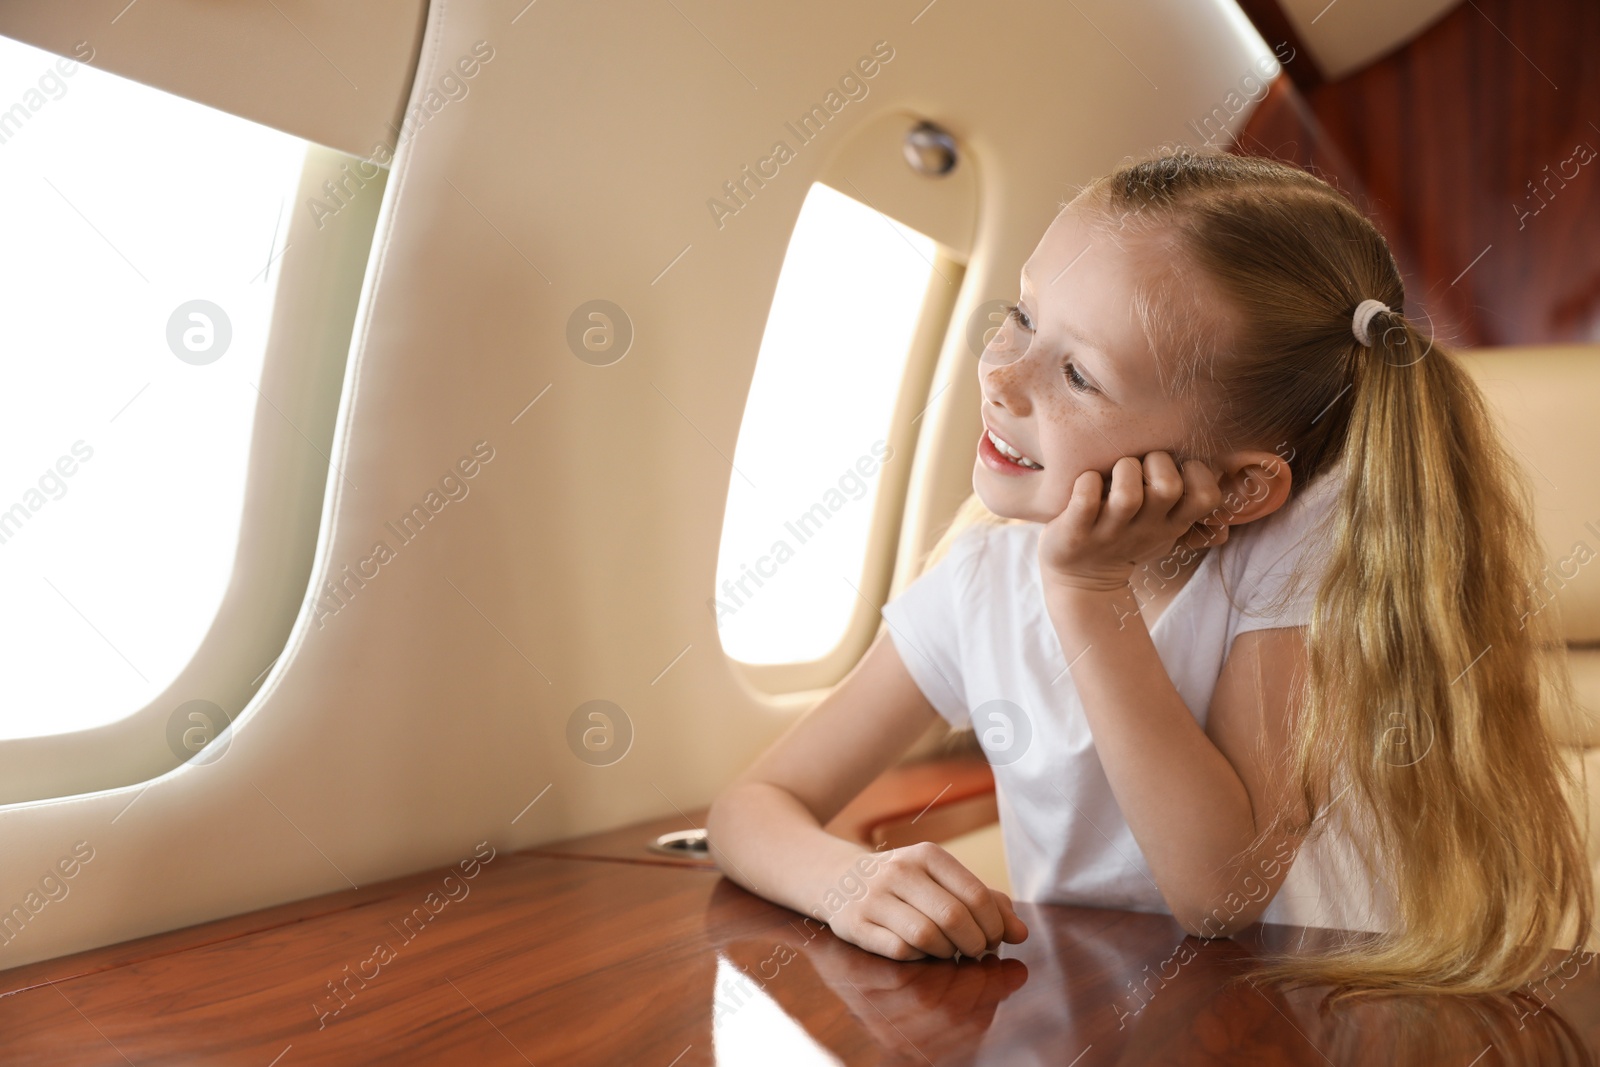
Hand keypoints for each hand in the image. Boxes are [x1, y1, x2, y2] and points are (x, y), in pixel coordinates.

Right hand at [821, 842, 1028, 960]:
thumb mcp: (942, 880)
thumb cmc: (905, 884)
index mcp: (927, 855)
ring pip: (927, 936)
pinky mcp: (855, 923)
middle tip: (975, 950)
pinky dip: (919, 958)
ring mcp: (874, 897)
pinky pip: (900, 950)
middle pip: (954, 918)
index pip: (976, 895)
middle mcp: (899, 871)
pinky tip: (920, 952)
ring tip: (948, 951)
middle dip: (975, 943)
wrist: (838, 878)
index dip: (994, 925)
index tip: (994, 938)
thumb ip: (986, 902)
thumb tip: (1020, 933)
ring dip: (947, 953)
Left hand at [1038, 451, 1224, 593]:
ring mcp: (1110, 532)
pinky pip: (1086, 499)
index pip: (1207, 497)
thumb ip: (1188, 514)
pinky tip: (1086, 483)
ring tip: (1112, 475)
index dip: (1198, 472)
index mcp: (1171, 524)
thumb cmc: (1126, 540)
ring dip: (1122, 471)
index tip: (1178, 469)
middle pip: (1167, 487)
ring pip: (1128, 493)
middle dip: (1156, 462)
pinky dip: (1086, 483)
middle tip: (1141, 468)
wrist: (1083, 580)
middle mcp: (1145, 529)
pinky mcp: (1077, 532)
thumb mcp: (1164, 533)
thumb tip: (1225, 506)